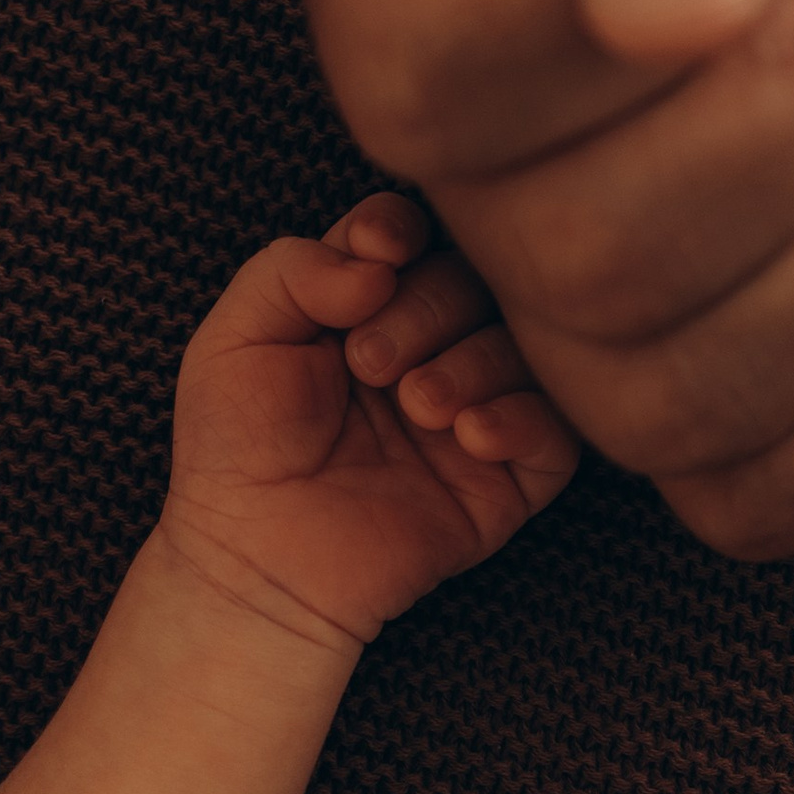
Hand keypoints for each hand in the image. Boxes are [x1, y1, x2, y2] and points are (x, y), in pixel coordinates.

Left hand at [161, 194, 576, 648]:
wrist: (257, 560)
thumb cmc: (237, 450)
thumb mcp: (236, 338)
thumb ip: (294, 269)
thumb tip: (383, 261)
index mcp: (363, 309)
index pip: (410, 235)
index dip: (400, 233)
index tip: (379, 256)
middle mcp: (426, 350)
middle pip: (469, 281)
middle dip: (426, 309)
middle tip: (370, 365)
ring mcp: (470, 413)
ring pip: (521, 347)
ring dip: (473, 363)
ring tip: (416, 405)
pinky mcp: (506, 480)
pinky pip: (558, 431)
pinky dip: (521, 418)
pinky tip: (467, 435)